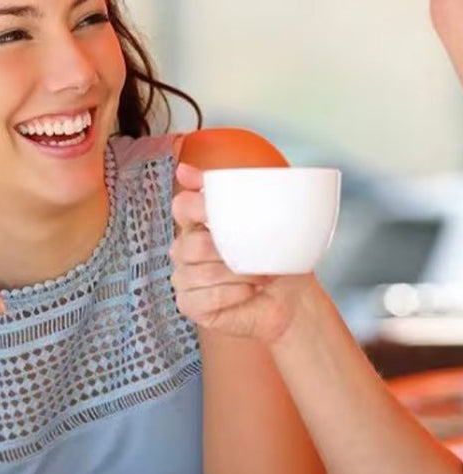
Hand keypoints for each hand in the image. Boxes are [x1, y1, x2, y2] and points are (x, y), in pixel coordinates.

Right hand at [170, 162, 310, 343]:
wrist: (290, 298)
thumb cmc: (273, 259)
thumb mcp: (259, 218)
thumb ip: (226, 191)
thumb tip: (183, 169)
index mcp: (197, 224)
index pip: (182, 207)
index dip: (199, 208)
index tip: (221, 216)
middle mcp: (184, 250)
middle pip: (191, 244)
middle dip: (229, 252)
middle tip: (256, 255)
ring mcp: (185, 278)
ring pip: (200, 274)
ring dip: (237, 276)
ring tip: (258, 276)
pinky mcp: (190, 304)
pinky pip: (203, 298)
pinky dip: (232, 295)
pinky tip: (246, 292)